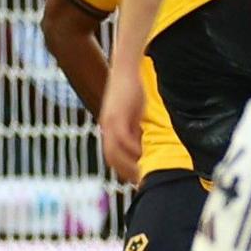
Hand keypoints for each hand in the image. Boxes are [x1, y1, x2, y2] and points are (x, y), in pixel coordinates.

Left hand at [99, 62, 144, 184]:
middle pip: (111, 157)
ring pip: (115, 151)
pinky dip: (132, 148)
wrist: (125, 70)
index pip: (112, 155)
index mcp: (109, 128)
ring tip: (142, 171)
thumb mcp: (133, 112)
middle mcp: (106, 127)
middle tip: (138, 181)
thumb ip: (135, 127)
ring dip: (128, 163)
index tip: (135, 178)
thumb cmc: (132, 89)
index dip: (122, 168)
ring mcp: (110, 122)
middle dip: (124, 171)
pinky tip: (142, 153)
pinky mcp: (117, 116)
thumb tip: (144, 141)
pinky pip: (123, 138)